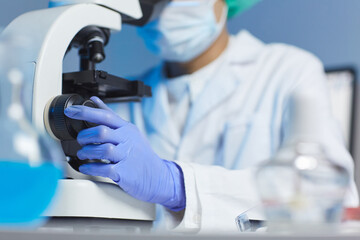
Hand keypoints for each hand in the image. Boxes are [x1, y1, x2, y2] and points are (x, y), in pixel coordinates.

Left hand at [64, 96, 185, 210]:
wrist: (158, 177)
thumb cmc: (141, 154)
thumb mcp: (130, 131)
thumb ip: (111, 116)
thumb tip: (94, 100)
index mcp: (127, 129)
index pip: (105, 116)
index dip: (86, 112)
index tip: (70, 111)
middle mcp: (127, 141)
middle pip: (101, 132)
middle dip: (85, 136)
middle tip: (81, 140)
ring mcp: (126, 157)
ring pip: (102, 150)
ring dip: (86, 152)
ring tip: (83, 154)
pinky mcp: (124, 173)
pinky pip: (104, 169)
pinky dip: (91, 168)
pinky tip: (86, 167)